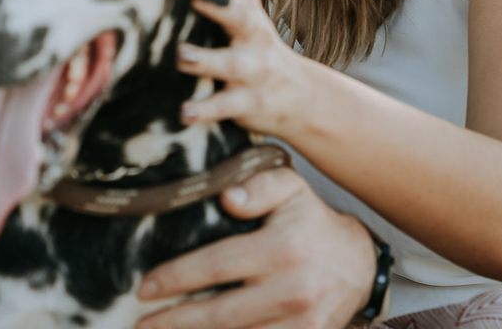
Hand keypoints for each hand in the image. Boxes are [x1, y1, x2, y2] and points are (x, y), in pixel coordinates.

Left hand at [136, 168, 375, 328]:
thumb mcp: (290, 188)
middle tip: (140, 324)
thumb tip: (226, 198)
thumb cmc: (312, 221)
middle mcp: (292, 289)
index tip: (145, 288)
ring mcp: (302, 323)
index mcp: (283, 249)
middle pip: (220, 314)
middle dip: (175, 321)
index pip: (217, 266)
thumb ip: (258, 185)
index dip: (177, 279)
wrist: (360, 263)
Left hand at [176, 0, 312, 137]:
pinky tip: (185, 112)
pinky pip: (224, 106)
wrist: (301, 96)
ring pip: (228, 64)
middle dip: (218, 6)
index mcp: (248, 15)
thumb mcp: (251, 15)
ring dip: (204, 59)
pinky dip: (205, 110)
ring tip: (182, 56)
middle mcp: (252, 38)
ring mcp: (251, 71)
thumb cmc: (259, 47)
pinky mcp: (247, 103)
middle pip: (239, 17)